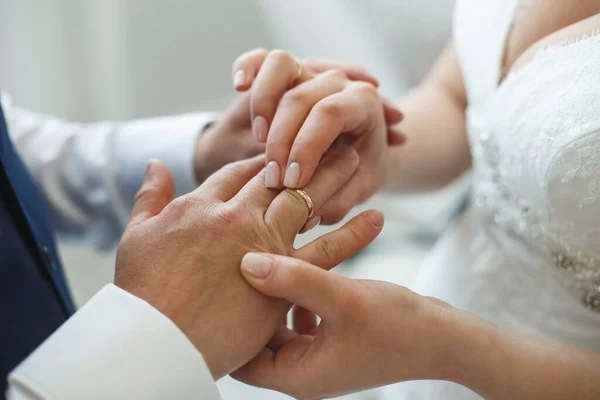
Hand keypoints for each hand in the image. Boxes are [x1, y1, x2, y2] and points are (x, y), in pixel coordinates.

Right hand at [114, 149, 384, 379]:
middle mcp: (237, 216)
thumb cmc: (143, 293)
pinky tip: (376, 218)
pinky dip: (354, 232)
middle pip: (279, 175)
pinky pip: (329, 249)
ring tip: (355, 156)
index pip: (238, 171)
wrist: (158, 340)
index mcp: (202, 205)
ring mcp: (265, 244)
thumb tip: (157, 163)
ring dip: (332, 175)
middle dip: (303, 153)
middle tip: (329, 136)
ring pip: (307, 199)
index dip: (262, 159)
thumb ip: (150, 197)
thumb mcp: (137, 236)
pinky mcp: (286, 276)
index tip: (280, 151)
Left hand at [233, 254, 467, 398]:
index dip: (225, 327)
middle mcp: (303, 369)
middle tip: (234, 268)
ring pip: (277, 324)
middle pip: (256, 339)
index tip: (215, 289)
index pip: (240, 360)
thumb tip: (247, 263)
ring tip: (266, 264)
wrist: (445, 338)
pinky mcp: (330, 339)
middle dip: (248, 306)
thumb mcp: (343, 299)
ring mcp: (317, 355)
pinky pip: (299, 317)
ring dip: (274, 297)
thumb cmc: (400, 327)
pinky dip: (296, 296)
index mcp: (298, 375)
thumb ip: (295, 279)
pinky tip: (302, 272)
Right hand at [234, 49, 405, 225]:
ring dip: (264, 103)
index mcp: (364, 102)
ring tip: (260, 139)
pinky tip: (238, 85)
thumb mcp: (356, 189)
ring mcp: (310, 72)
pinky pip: (260, 58)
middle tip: (275, 180)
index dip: (306, 147)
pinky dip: (247, 67)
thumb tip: (310, 210)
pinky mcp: (285, 75)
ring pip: (279, 66)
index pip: (330, 113)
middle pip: (300, 96)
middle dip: (280, 142)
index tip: (294, 182)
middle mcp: (337, 80)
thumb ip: (339, 201)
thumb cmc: (358, 171)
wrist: (356, 152)